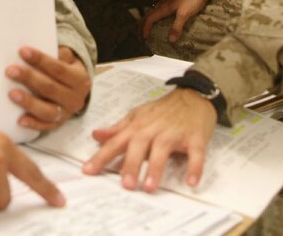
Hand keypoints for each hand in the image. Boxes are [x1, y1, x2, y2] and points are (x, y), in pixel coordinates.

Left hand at [7, 46, 90, 130]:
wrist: (76, 90)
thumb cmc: (65, 69)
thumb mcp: (67, 58)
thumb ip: (57, 53)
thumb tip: (35, 51)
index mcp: (79, 79)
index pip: (58, 69)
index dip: (40, 60)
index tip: (23, 51)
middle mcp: (75, 98)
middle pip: (50, 88)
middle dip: (29, 78)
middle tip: (10, 70)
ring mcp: (67, 114)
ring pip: (48, 110)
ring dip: (29, 102)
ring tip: (12, 93)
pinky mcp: (57, 125)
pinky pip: (45, 127)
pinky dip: (33, 124)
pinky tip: (20, 119)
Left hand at [82, 87, 216, 191]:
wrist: (194, 96)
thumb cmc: (163, 110)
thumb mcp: (137, 116)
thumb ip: (117, 129)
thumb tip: (96, 135)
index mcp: (137, 126)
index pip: (115, 143)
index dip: (101, 157)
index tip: (88, 171)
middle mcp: (153, 129)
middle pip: (138, 147)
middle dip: (131, 165)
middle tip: (125, 185)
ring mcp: (174, 133)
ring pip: (163, 150)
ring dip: (156, 169)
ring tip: (149, 187)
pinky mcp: (195, 138)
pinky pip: (195, 154)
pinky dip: (194, 167)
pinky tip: (191, 182)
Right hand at [141, 0, 212, 41]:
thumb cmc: (193, 0)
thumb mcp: (184, 15)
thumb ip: (177, 27)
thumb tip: (170, 40)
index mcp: (164, 7)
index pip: (149, 19)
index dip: (145, 28)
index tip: (144, 38)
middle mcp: (163, 4)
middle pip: (148, 14)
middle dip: (142, 24)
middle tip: (140, 34)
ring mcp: (167, 1)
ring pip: (152, 11)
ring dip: (147, 19)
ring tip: (146, 27)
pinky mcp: (172, 0)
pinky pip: (159, 8)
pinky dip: (155, 15)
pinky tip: (159, 17)